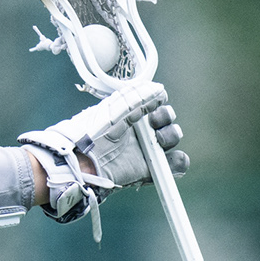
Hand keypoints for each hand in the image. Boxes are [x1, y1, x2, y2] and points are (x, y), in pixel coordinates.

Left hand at [21, 81, 188, 193]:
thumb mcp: (113, 110)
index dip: (160, 104)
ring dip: (171, 136)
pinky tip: (171, 158)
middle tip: (154, 122)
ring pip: (170, 140)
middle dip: (166, 118)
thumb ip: (137, 98)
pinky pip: (171, 166)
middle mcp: (138, 132)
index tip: (157, 104)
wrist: (81, 161)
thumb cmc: (91, 133)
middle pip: (166, 121)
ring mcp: (143, 151)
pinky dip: (178, 162)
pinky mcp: (145, 170)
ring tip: (159, 139)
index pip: (156, 105)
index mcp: (130, 114)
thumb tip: (159, 90)